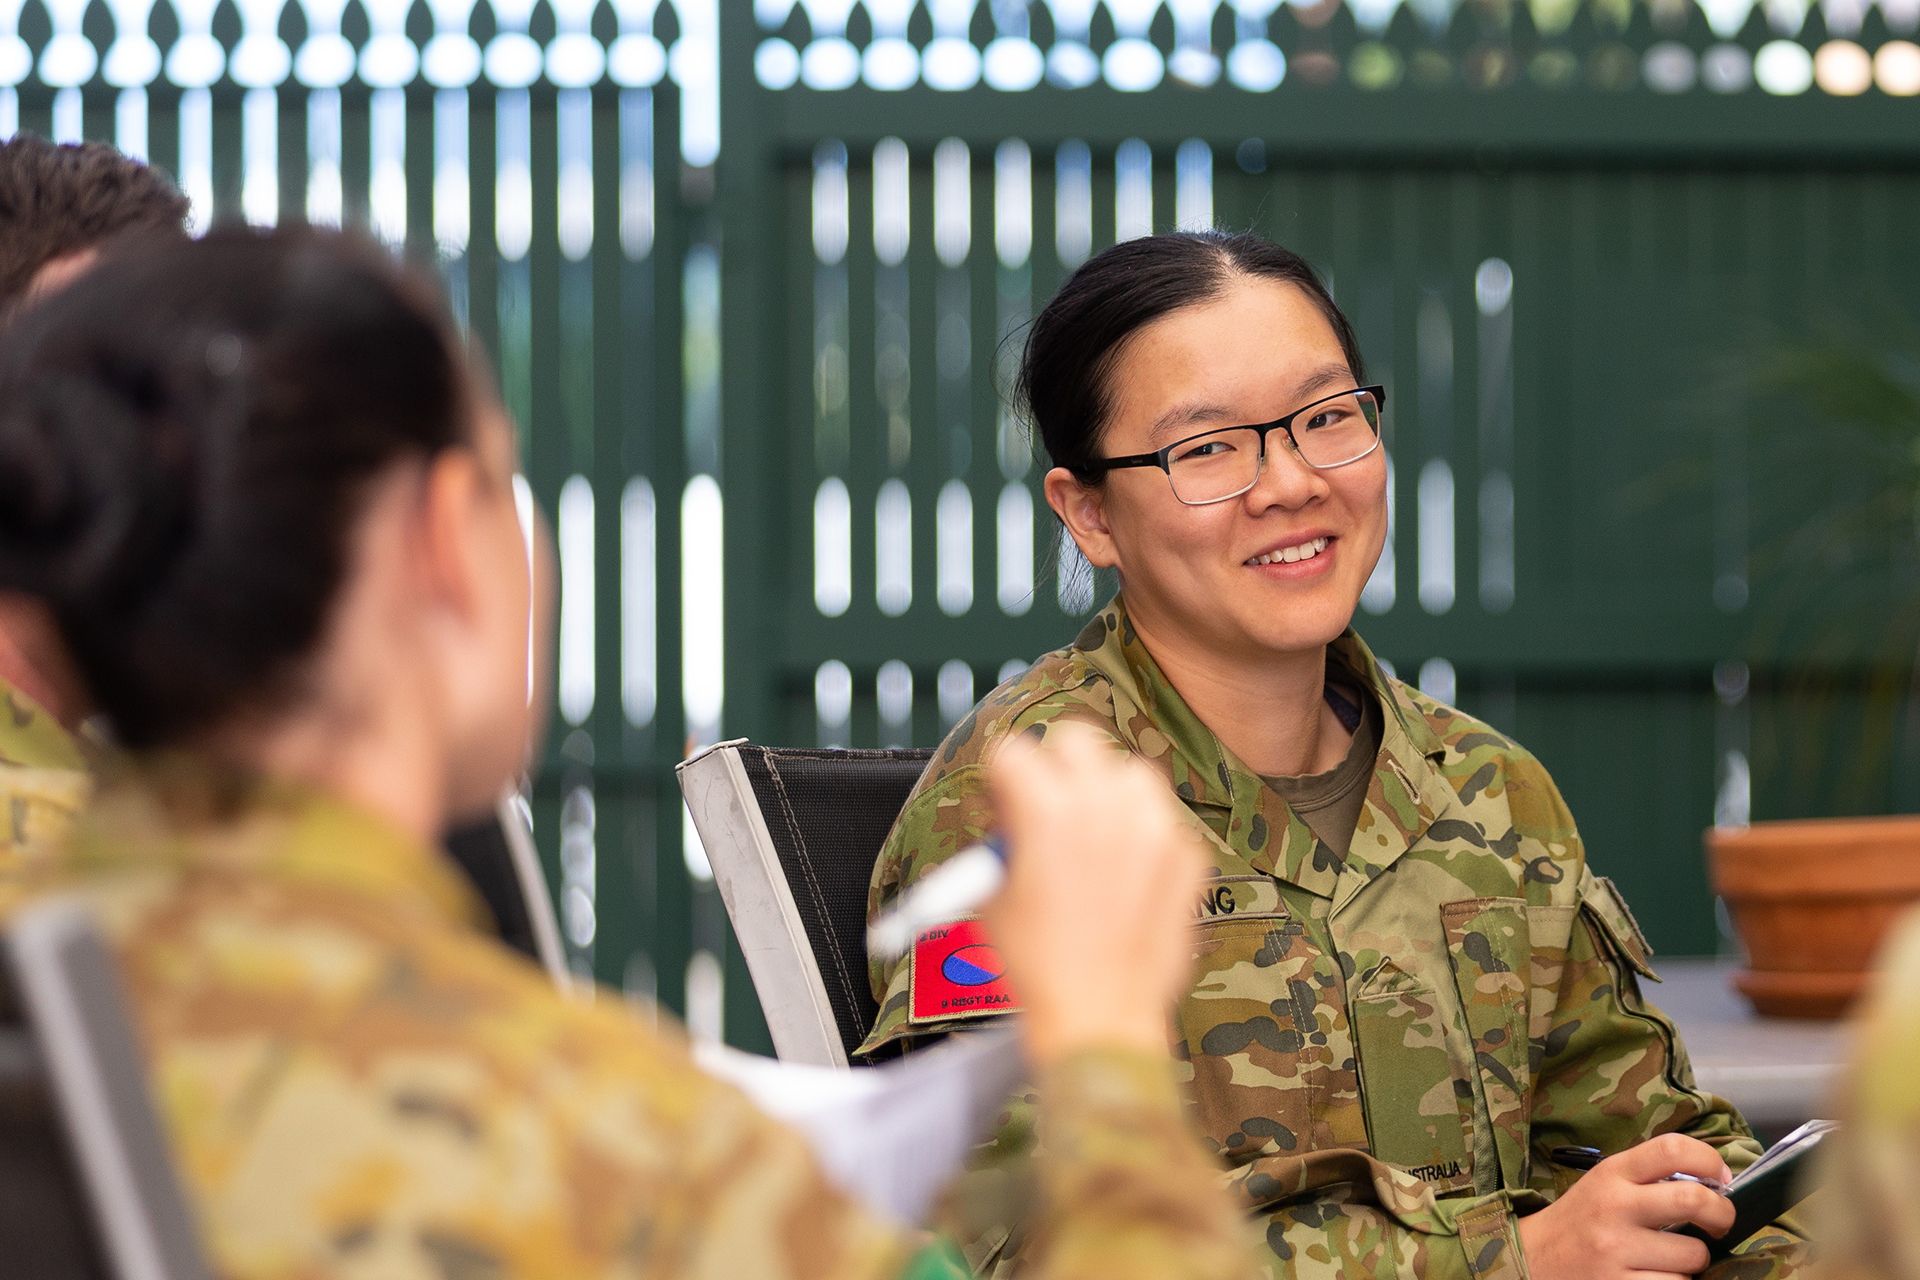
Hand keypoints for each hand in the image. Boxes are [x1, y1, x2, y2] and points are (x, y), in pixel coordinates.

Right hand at [982, 721, 1205, 1067]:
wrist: (1100, 1017)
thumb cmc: (1040, 967)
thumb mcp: (992, 895)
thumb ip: (1002, 840)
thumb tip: (1012, 816)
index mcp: (1047, 811)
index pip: (1013, 749)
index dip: (1000, 777)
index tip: (1003, 798)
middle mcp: (1105, 806)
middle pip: (1077, 738)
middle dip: (1056, 765)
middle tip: (1047, 803)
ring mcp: (1155, 828)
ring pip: (1130, 770)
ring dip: (1107, 789)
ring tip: (1093, 832)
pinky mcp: (1188, 854)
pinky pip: (1165, 819)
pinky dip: (1145, 833)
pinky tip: (1127, 870)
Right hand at [1517, 1134, 1737, 1279]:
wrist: (1533, 1258)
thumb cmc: (1582, 1220)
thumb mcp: (1605, 1184)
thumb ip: (1650, 1178)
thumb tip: (1718, 1182)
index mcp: (1612, 1173)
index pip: (1672, 1149)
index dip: (1710, 1160)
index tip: (1721, 1178)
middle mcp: (1614, 1207)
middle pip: (1694, 1200)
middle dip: (1722, 1215)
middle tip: (1718, 1223)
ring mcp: (1616, 1249)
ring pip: (1693, 1255)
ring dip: (1693, 1261)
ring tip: (1671, 1258)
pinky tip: (1656, 1277)